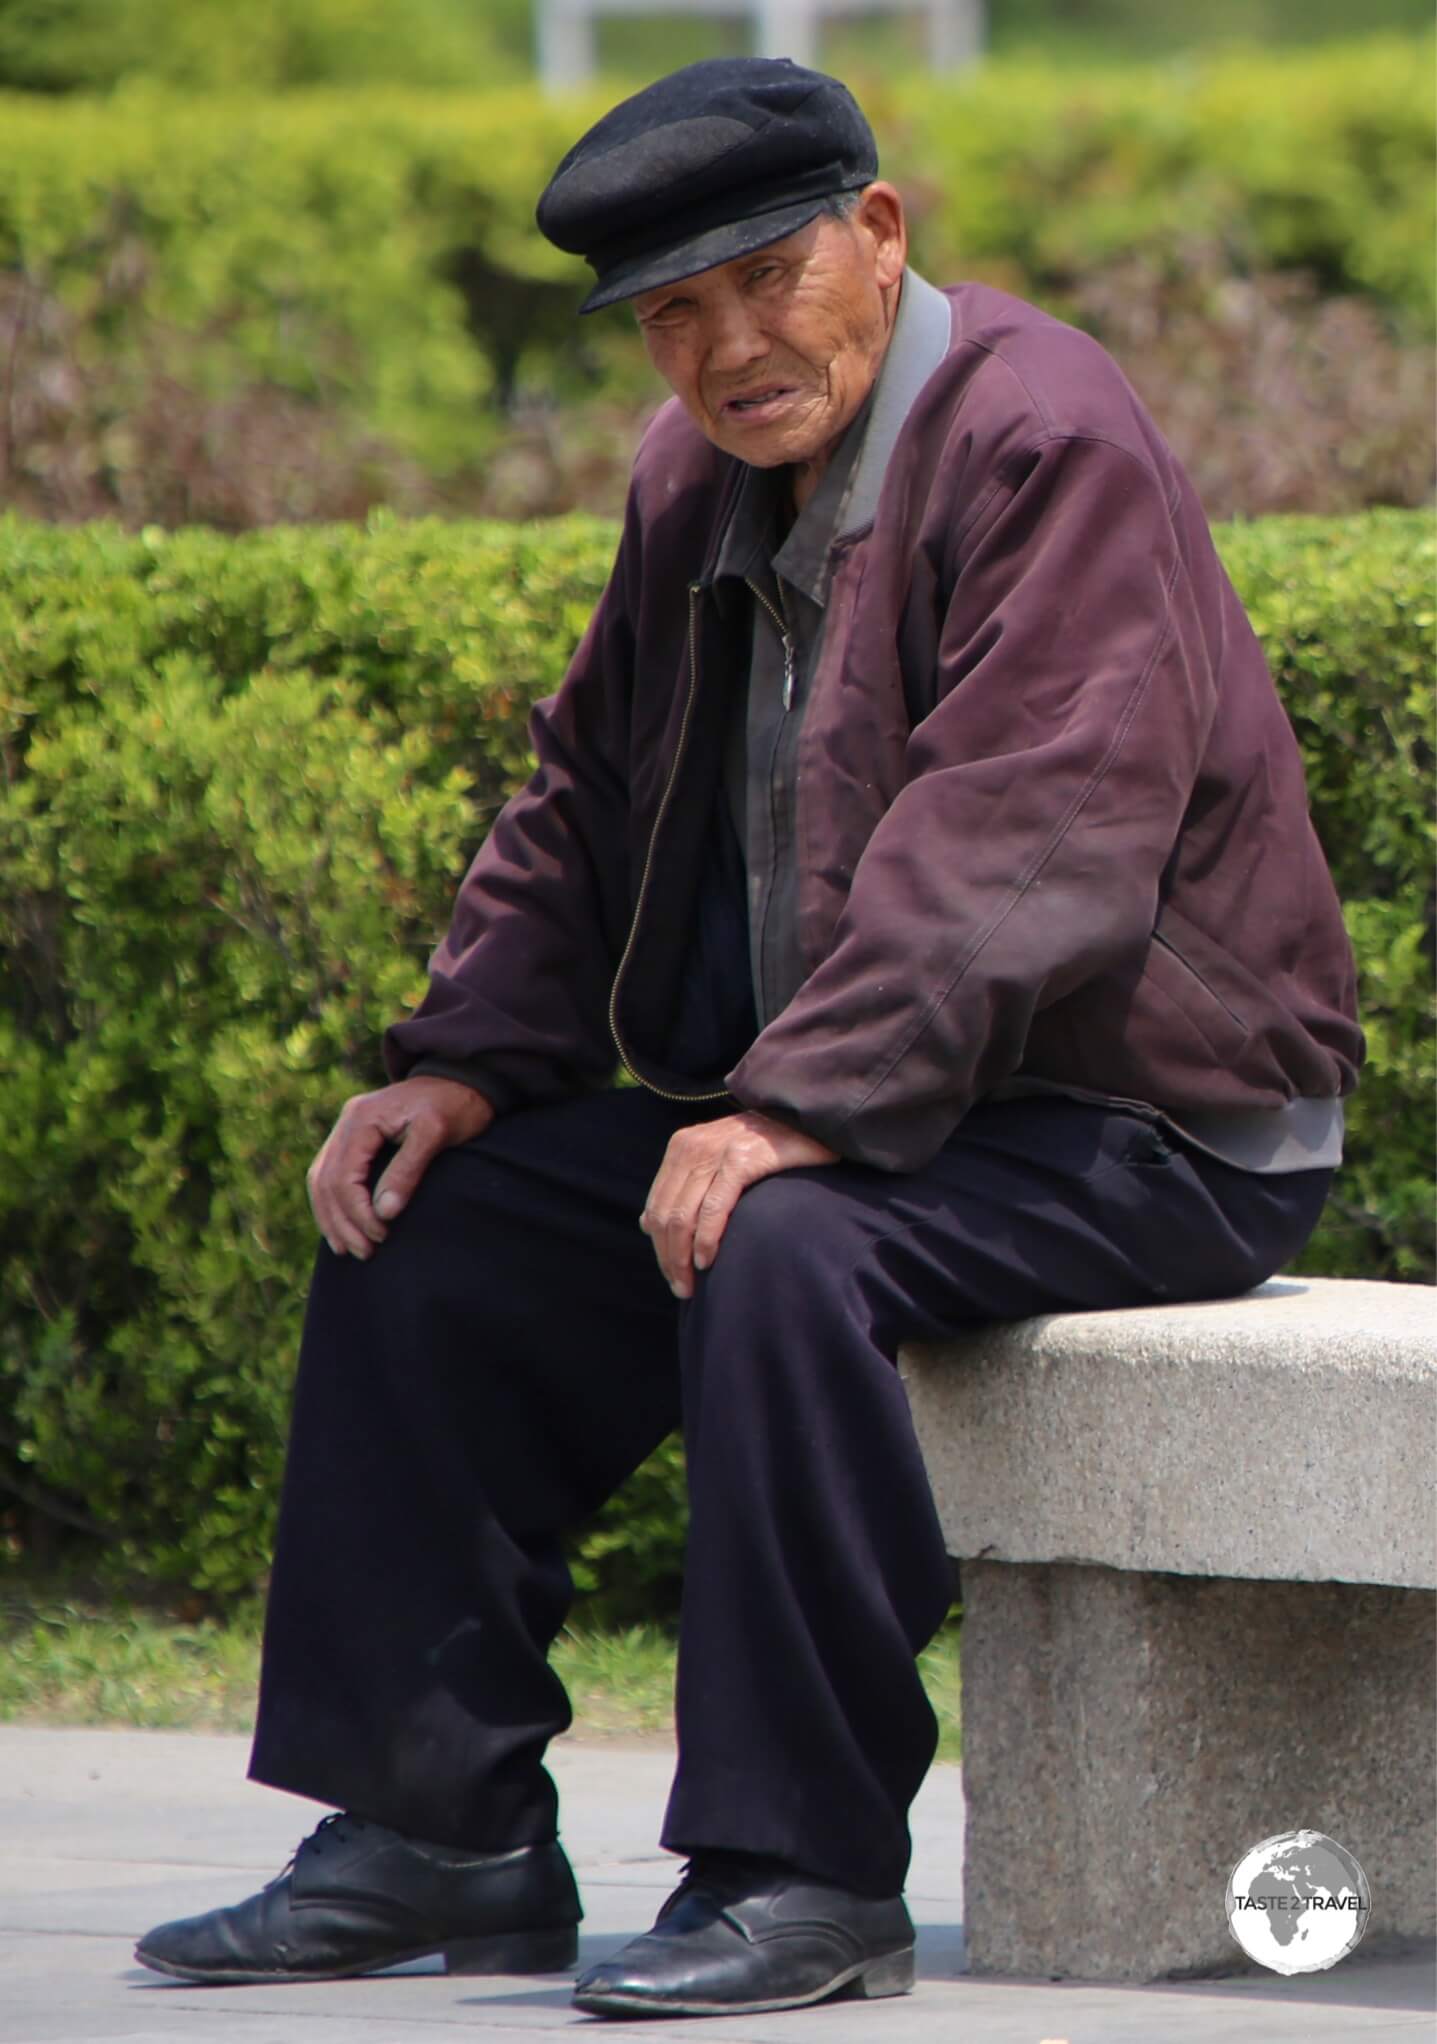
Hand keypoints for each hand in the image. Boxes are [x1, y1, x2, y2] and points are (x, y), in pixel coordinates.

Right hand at [307, 1074, 493, 1258]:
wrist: (463, 1079)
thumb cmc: (454, 1104)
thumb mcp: (436, 1133)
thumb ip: (408, 1170)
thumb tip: (384, 1213)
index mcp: (362, 1118)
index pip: (344, 1176)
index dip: (358, 1212)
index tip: (381, 1236)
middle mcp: (347, 1122)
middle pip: (326, 1181)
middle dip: (342, 1222)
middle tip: (364, 1252)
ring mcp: (347, 1129)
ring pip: (321, 1180)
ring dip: (332, 1218)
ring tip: (347, 1250)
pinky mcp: (356, 1139)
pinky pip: (330, 1175)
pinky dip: (333, 1204)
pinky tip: (342, 1227)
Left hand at [640, 1110, 836, 1299]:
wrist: (806, 1119)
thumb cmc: (764, 1148)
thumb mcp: (715, 1160)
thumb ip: (683, 1188)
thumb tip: (645, 1224)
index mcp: (682, 1147)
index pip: (656, 1206)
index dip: (659, 1246)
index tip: (672, 1274)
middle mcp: (692, 1147)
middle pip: (665, 1215)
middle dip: (669, 1258)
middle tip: (681, 1288)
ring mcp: (715, 1152)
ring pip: (683, 1216)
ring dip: (682, 1258)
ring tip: (691, 1284)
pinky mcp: (740, 1160)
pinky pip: (713, 1209)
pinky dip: (705, 1240)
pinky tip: (707, 1260)